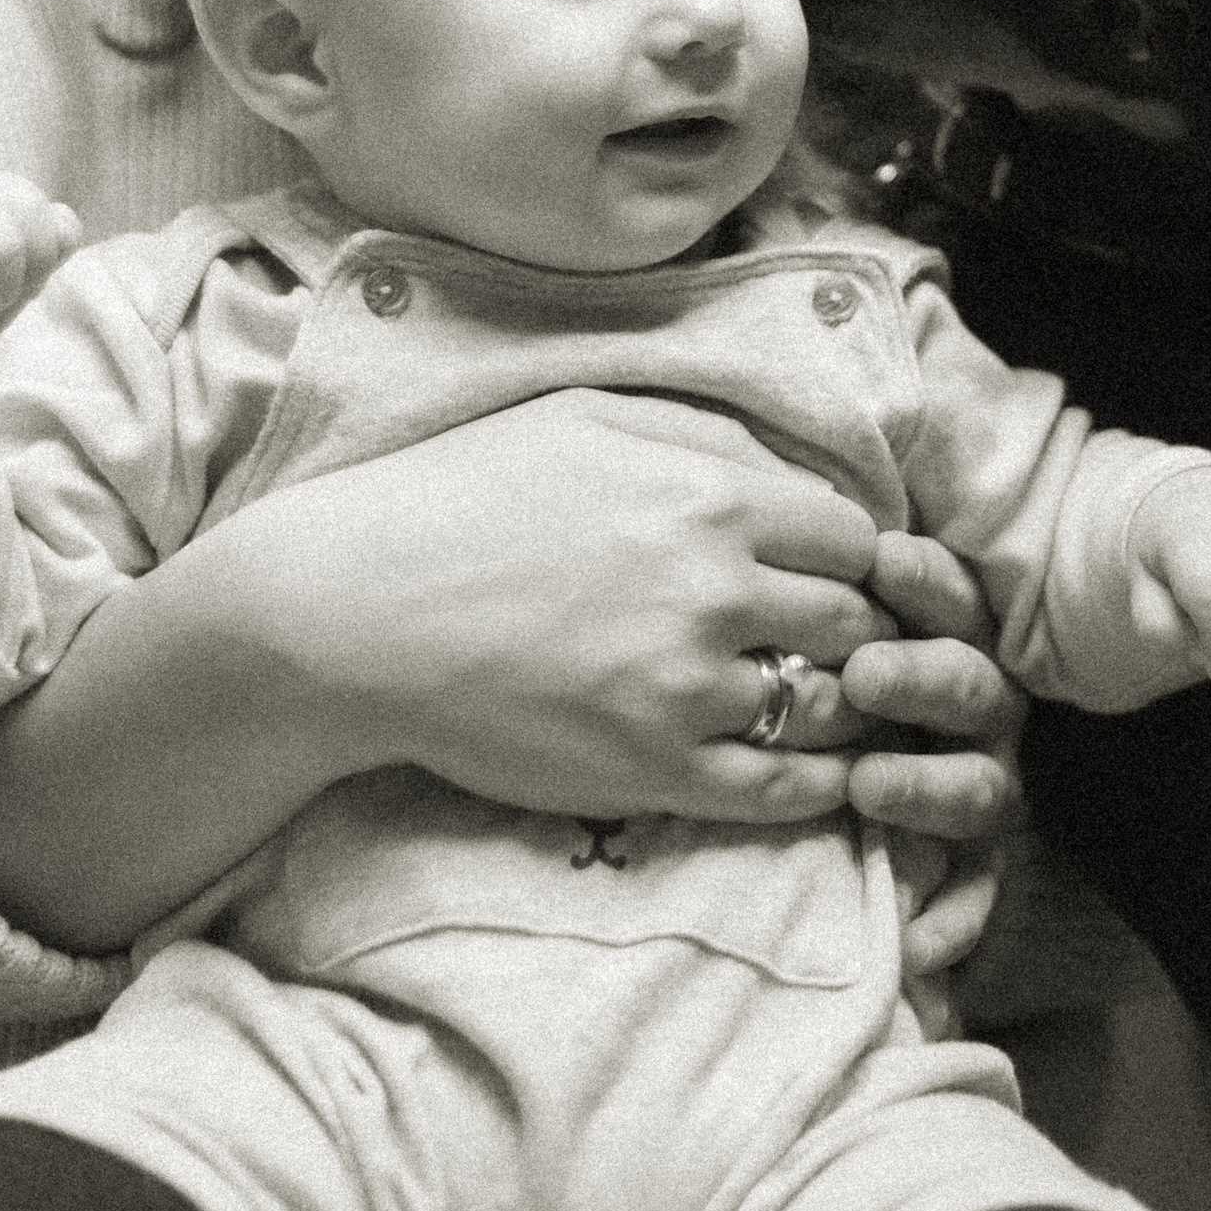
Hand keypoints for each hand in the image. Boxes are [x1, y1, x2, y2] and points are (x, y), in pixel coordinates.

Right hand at [233, 389, 903, 823]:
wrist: (353, 614)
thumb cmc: (462, 499)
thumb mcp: (589, 420)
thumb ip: (708, 438)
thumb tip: (802, 474)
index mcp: (709, 496)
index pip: (855, 536)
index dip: (850, 556)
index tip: (826, 571)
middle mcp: (715, 590)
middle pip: (857, 621)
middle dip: (854, 629)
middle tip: (833, 642)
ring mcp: (688, 690)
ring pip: (832, 706)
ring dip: (839, 704)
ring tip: (818, 700)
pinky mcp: (654, 772)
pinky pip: (784, 790)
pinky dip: (817, 783)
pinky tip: (812, 770)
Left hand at [847, 530, 1026, 980]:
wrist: (852, 766)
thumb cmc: (816, 679)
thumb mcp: (826, 627)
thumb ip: (827, 588)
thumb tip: (805, 521)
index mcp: (949, 641)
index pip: (953, 601)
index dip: (927, 581)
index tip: (883, 560)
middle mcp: (979, 711)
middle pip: (969, 687)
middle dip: (920, 678)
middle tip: (861, 674)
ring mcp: (983, 786)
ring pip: (977, 790)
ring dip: (927, 788)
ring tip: (865, 786)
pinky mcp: (979, 865)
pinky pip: (978, 896)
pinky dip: (952, 920)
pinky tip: (914, 944)